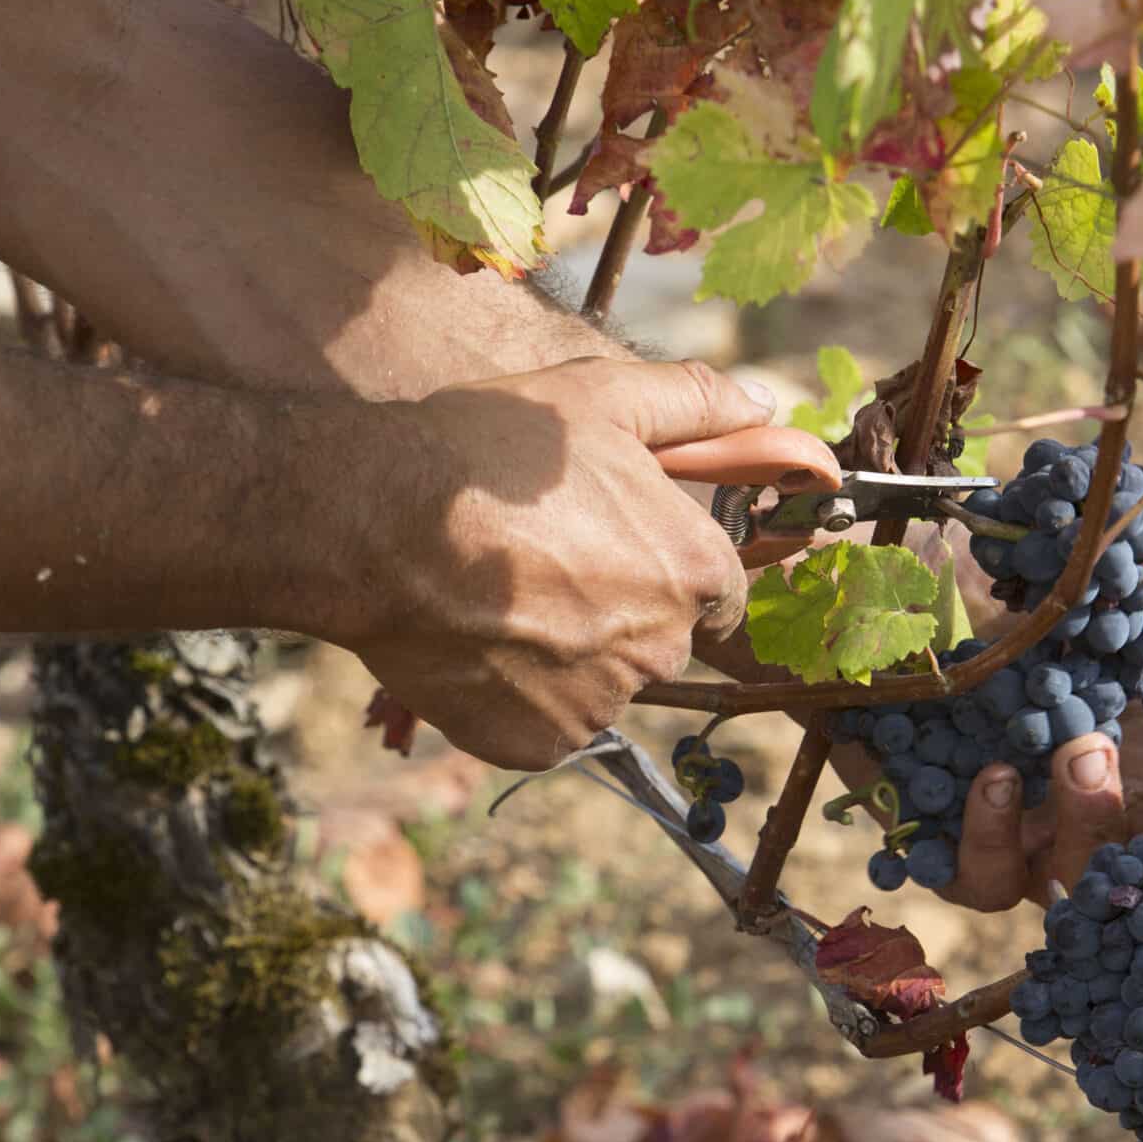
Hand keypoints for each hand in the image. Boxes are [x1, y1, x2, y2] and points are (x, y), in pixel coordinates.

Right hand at [343, 357, 766, 769]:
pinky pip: (545, 725)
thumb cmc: (489, 452)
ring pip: (599, 684)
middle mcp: (663, 646)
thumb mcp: (599, 398)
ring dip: (563, 655)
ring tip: (496, 598)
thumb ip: (693, 402)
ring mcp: (601, 702)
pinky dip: (516, 696)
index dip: (668, 566)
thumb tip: (764, 407)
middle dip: (614, 609)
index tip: (615, 547)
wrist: (378, 524)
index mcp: (693, 568)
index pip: (719, 590)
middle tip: (540, 562)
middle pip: (658, 638)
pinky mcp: (540, 743)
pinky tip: (475, 643)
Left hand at [831, 488, 1142, 909]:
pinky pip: (975, 876)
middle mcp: (1094, 809)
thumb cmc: (1016, 566)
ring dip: (1091, 825)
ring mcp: (1020, 833)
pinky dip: (991, 837)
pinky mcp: (938, 837)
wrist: (882, 572)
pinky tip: (995, 776)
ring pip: (1070, 882)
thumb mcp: (1119, 538)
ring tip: (1081, 751)